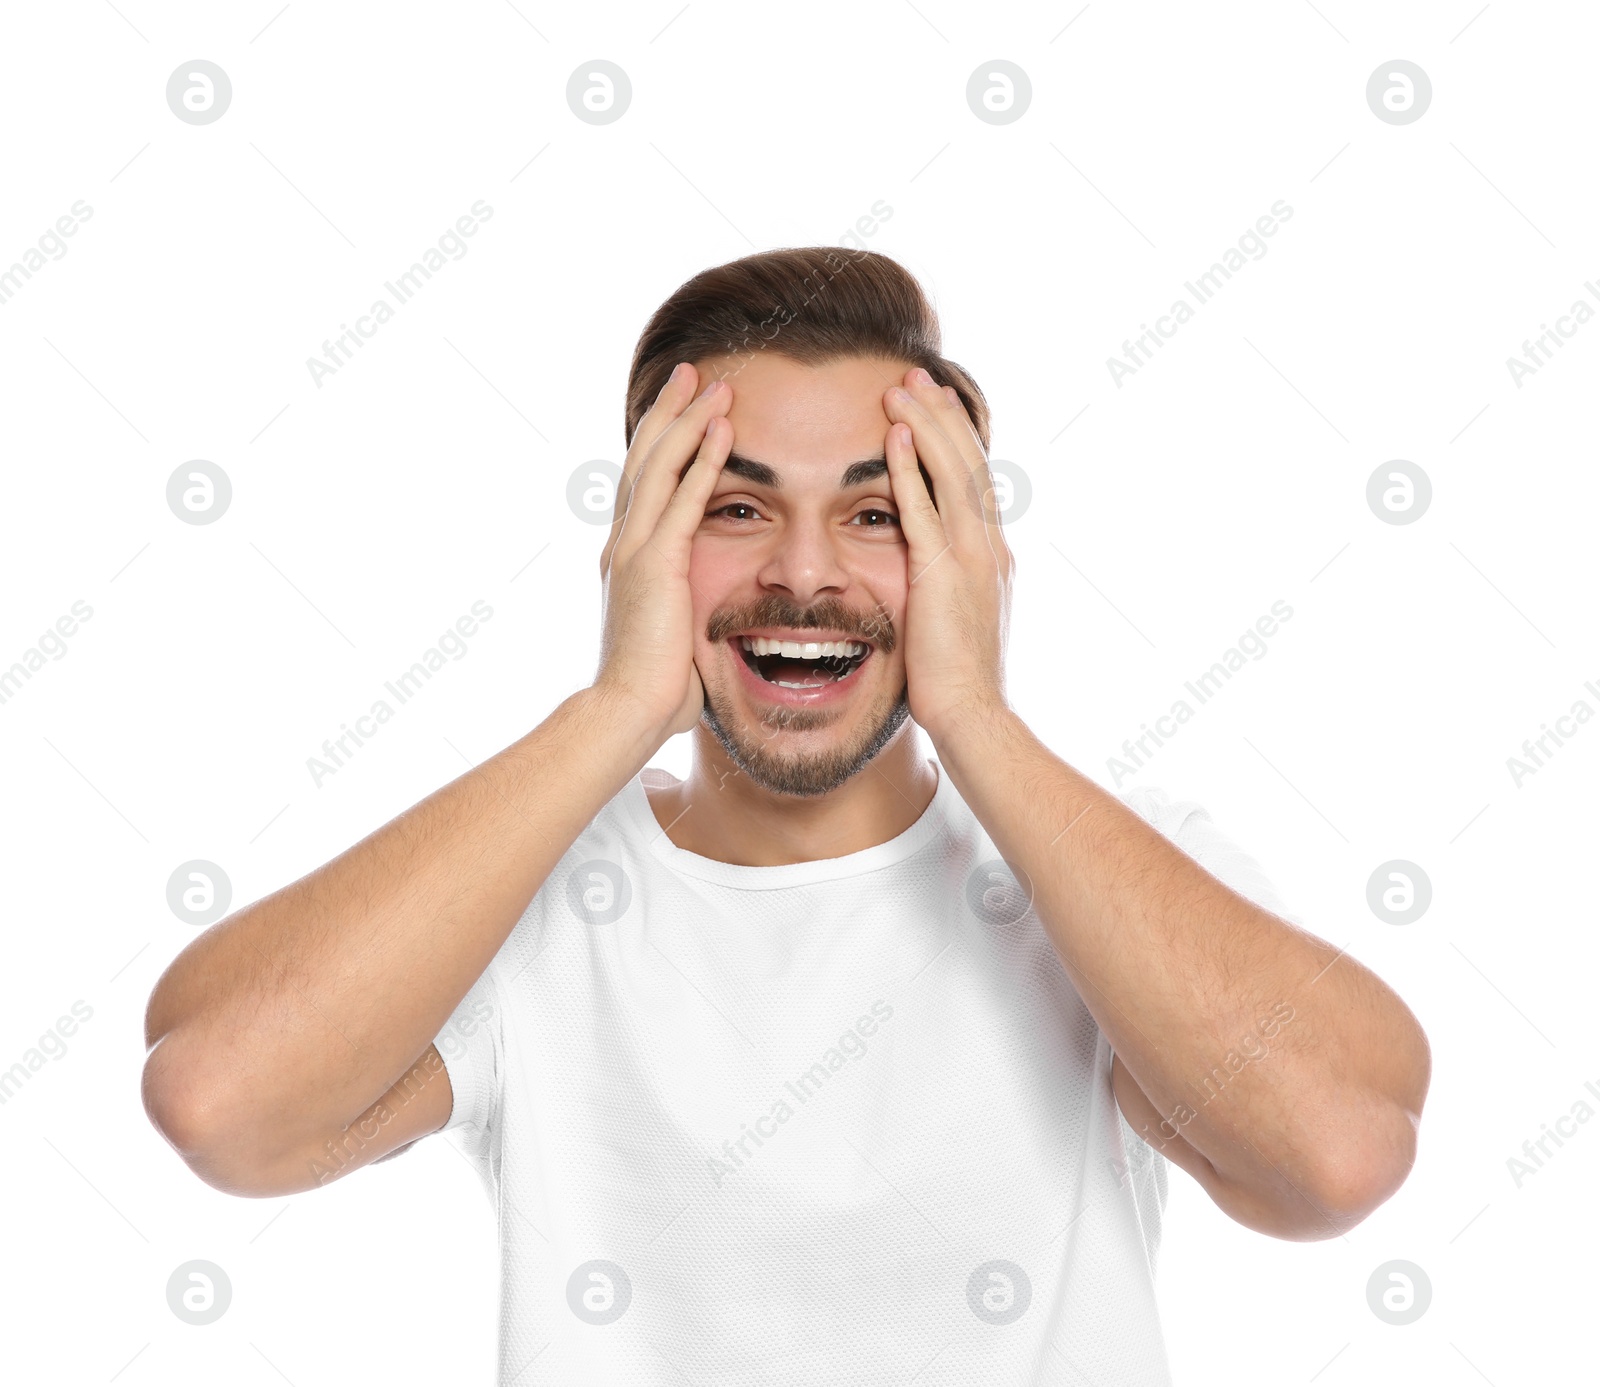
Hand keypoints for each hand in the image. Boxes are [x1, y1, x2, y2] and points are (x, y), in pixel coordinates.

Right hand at [593, 363, 733, 743]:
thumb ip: (681, 603)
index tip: (682, 406)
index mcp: (627, 557)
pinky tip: (723, 430)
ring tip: (716, 384)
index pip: (643, 483)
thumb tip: (702, 605)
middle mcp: (624, 544)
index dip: (661, 440)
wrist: (626, 713)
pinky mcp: (654, 565)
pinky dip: (702, 461)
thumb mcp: (670, 631)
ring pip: (661, 466)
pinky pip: (683, 500)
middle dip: (669, 412)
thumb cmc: (655, 689)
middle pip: (645, 459)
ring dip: (690, 421)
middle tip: (691, 372)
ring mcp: (635, 551)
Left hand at [880, 366, 1013, 746]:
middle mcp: (990, 547)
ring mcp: (971, 558)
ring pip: (950, 474)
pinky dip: (908, 468)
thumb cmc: (958, 681)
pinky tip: (891, 437)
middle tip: (917, 375)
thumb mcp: (959, 619)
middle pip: (967, 463)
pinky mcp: (943, 575)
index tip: (935, 404)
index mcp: (994, 556)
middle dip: (941, 415)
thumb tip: (936, 570)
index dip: (955, 438)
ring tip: (901, 387)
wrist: (973, 716)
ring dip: (923, 425)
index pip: (976, 481)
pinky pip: (923, 509)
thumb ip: (952, 585)